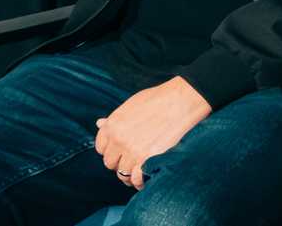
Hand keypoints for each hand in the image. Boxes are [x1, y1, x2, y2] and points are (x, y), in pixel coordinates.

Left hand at [94, 77, 211, 189]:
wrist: (182, 100)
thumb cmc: (159, 99)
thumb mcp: (132, 105)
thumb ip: (115, 118)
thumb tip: (99, 124)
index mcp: (112, 126)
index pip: (101, 148)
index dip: (112, 151)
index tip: (121, 152)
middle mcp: (118, 140)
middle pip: (111, 163)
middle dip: (120, 163)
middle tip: (132, 162)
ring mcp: (133, 151)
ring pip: (122, 174)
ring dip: (129, 176)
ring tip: (138, 176)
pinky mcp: (148, 159)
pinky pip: (137, 179)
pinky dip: (140, 182)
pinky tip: (145, 180)